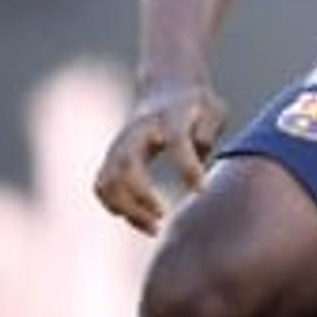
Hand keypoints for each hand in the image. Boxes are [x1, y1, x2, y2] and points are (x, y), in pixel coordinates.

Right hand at [93, 77, 228, 235]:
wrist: (166, 88)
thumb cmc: (197, 107)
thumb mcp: (213, 109)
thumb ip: (209, 128)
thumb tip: (200, 147)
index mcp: (170, 115)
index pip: (176, 140)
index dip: (187, 166)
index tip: (201, 190)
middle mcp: (139, 130)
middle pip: (127, 164)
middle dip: (142, 196)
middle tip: (163, 216)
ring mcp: (121, 143)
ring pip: (108, 180)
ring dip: (127, 209)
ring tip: (154, 228)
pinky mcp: (112, 157)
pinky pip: (102, 186)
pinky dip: (114, 207)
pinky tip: (139, 220)